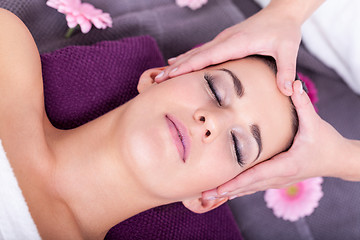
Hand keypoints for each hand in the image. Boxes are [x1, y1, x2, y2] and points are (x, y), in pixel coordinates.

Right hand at [155, 3, 301, 95]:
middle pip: (195, 55)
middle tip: (157, 80)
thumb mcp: (289, 50)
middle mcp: (225, 40)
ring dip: (178, 64)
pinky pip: (202, 51)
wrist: (282, 12)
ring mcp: (223, 40)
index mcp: (237, 43)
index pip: (207, 56)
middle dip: (176, 68)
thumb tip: (288, 91)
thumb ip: (286, 70)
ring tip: (161, 75)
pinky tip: (177, 62)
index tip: (170, 74)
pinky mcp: (224, 41)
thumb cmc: (284, 31)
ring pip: (196, 53)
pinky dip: (187, 58)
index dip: (188, 65)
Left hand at [202, 80, 348, 199]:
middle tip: (203, 196)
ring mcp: (277, 181)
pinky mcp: (276, 179)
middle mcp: (278, 177)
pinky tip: (225, 191)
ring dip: (229, 193)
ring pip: (249, 189)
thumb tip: (293, 83)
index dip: (236, 183)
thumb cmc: (326, 142)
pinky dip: (238, 189)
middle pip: (247, 187)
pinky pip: (253, 186)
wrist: (337, 159)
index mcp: (285, 165)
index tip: (219, 188)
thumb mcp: (315, 123)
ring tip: (207, 197)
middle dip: (225, 192)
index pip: (256, 176)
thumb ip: (303, 103)